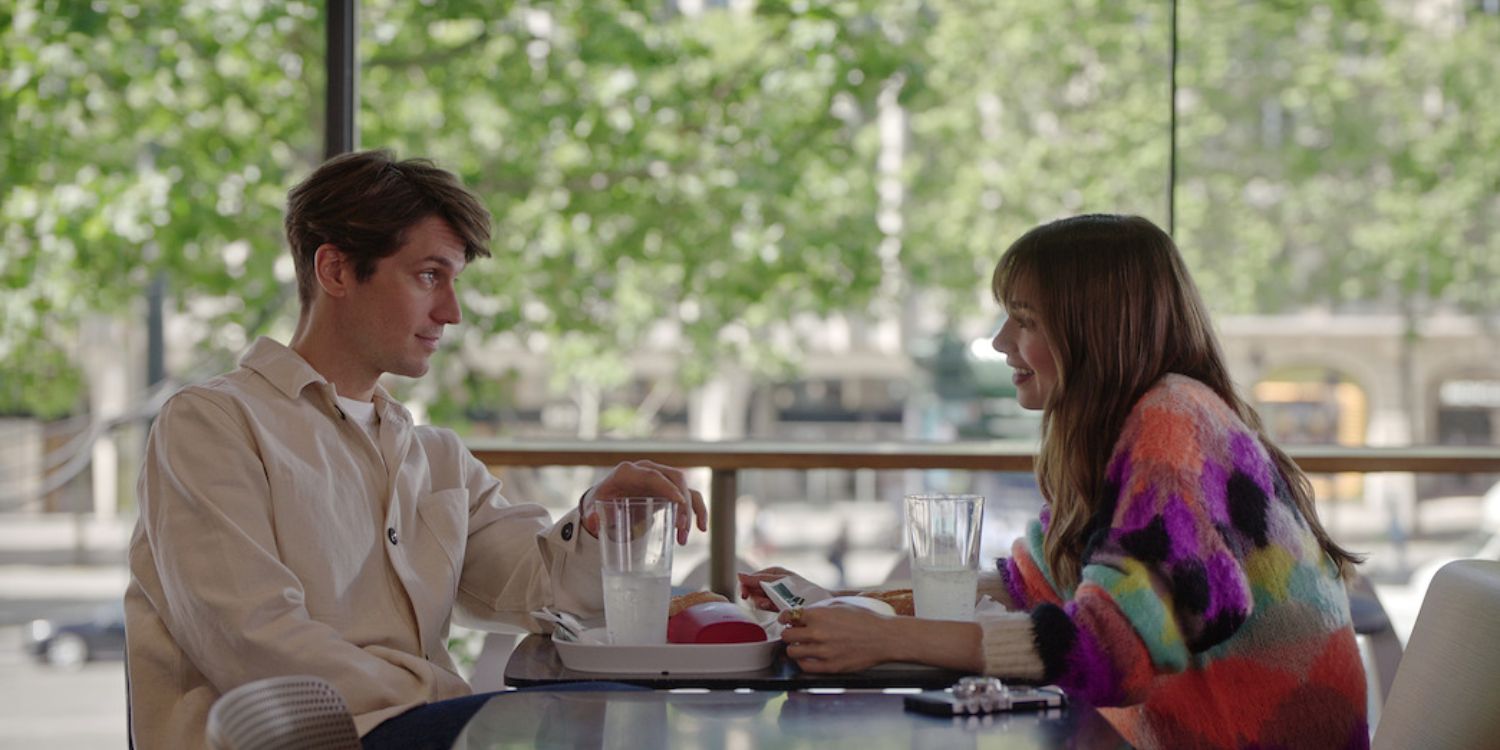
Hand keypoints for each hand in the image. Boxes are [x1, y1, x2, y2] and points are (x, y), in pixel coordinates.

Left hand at [579, 460, 706, 544]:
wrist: (609, 497)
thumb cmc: (602, 500)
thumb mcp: (594, 506)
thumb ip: (591, 514)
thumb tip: (594, 522)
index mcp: (630, 471)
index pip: (653, 475)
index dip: (668, 487)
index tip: (679, 503)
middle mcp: (649, 470)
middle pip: (676, 479)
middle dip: (683, 503)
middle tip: (681, 528)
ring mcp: (662, 479)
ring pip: (686, 489)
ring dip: (691, 511)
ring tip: (684, 537)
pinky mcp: (670, 490)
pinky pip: (689, 496)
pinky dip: (698, 511)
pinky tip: (702, 528)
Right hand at [737, 567, 807, 610]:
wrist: (819, 603)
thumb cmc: (802, 588)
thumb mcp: (778, 581)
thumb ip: (759, 579)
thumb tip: (739, 575)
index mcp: (772, 572)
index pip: (750, 578)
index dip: (745, 587)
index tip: (745, 595)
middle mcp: (771, 583)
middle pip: (753, 590)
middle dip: (756, 597)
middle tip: (763, 602)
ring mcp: (774, 594)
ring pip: (758, 599)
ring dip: (762, 603)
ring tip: (770, 605)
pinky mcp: (777, 606)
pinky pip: (766, 606)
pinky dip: (768, 608)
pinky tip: (773, 608)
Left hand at [778, 605, 902, 672]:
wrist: (883, 638)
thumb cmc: (865, 620)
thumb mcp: (840, 605)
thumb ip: (819, 609)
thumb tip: (804, 614)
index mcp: (819, 615)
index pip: (788, 616)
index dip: (785, 618)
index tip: (785, 620)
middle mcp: (818, 633)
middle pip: (787, 636)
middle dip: (789, 633)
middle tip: (794, 633)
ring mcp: (823, 652)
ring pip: (792, 652)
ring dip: (794, 648)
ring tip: (801, 646)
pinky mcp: (830, 667)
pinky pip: (804, 666)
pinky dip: (803, 661)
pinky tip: (809, 657)